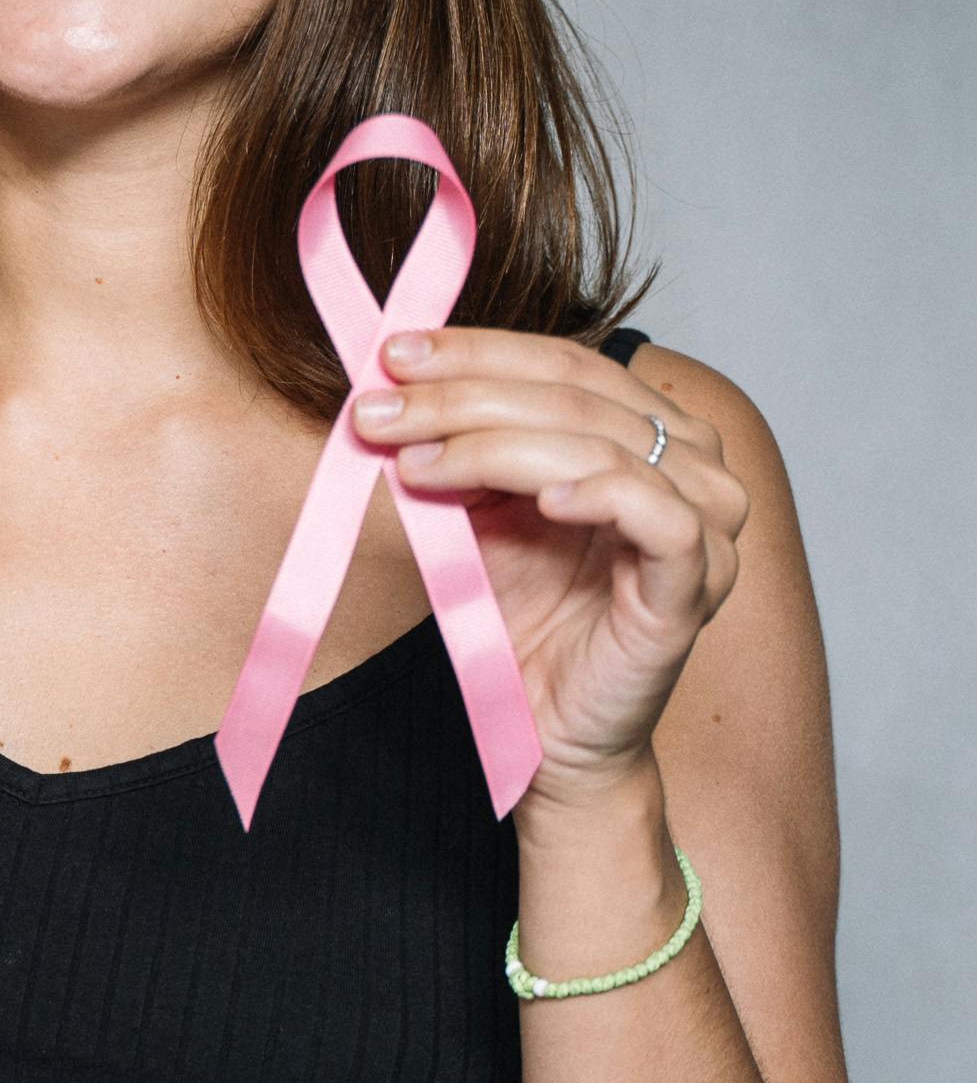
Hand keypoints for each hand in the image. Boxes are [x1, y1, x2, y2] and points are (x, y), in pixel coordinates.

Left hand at [353, 331, 747, 800]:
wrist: (552, 730)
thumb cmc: (530, 622)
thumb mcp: (482, 517)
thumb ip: (459, 454)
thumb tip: (392, 393)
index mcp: (648, 429)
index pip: (563, 363)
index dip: (476, 352)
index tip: (392, 354)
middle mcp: (690, 461)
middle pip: (575, 396)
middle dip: (463, 397)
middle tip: (379, 410)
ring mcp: (704, 519)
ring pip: (600, 445)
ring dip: (494, 446)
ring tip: (416, 463)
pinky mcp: (697, 579)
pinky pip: (656, 515)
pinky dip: (596, 494)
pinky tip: (538, 501)